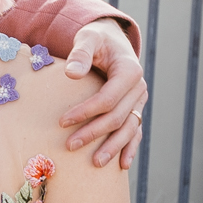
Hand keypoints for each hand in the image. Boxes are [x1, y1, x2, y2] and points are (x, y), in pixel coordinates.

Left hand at [58, 20, 144, 168]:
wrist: (111, 40)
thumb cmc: (96, 39)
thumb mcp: (87, 38)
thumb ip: (80, 52)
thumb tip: (71, 73)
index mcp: (130, 70)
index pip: (108, 98)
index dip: (86, 112)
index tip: (62, 122)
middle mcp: (139, 88)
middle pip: (117, 117)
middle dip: (94, 133)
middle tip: (70, 145)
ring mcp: (139, 101)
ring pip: (129, 129)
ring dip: (113, 147)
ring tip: (95, 163)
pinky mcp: (136, 109)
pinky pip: (135, 132)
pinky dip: (130, 148)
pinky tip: (123, 165)